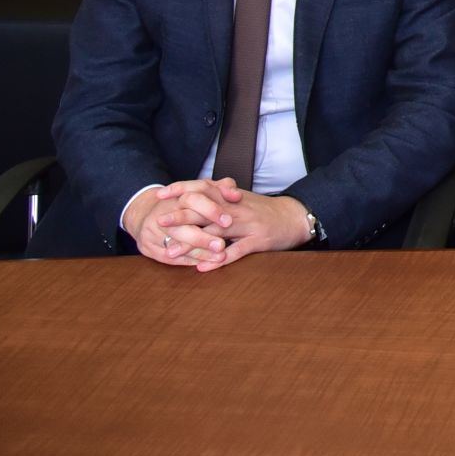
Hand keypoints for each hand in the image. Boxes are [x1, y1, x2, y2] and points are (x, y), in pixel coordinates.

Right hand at [123, 182, 222, 267]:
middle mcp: (163, 212)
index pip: (193, 199)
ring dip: (199, 251)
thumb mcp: (201, 192)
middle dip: (203, 236)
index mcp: (177, 196)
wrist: (148, 214)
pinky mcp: (148, 247)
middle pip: (182, 224)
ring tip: (219, 258)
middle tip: (222, 245)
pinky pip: (168, 257)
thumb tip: (236, 194)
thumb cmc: (184, 203)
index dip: (211, 210)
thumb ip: (220, 189)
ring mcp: (152, 230)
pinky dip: (188, 260)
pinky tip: (205, 264)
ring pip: (176, 242)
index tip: (228, 221)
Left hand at [128, 178, 310, 271]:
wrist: (294, 216)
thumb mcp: (241, 199)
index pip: (203, 188)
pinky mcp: (259, 240)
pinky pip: (236, 251)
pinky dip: (219, 259)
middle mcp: (237, 208)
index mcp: (233, 197)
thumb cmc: (264, 210)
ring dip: (193, 243)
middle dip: (181, 216)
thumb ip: (219, 197)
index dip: (182, 190)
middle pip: (206, 210)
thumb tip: (192, 196)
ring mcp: (248, 224)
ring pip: (217, 232)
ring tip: (173, 252)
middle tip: (160, 222)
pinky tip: (204, 267)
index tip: (160, 195)